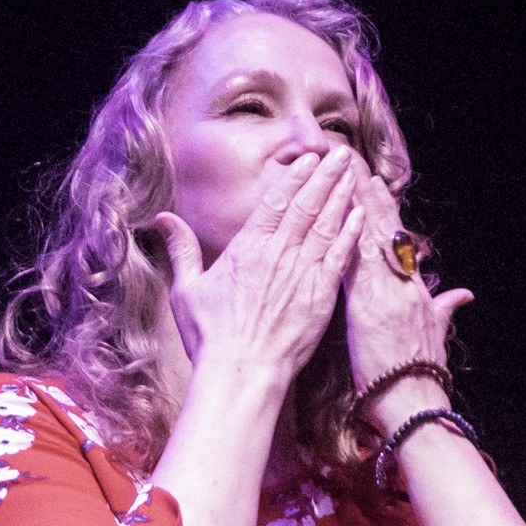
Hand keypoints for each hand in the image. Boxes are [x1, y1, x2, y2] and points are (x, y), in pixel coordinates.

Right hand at [155, 148, 365, 392]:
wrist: (241, 373)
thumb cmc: (211, 337)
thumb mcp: (187, 290)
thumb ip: (182, 250)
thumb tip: (164, 218)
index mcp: (247, 248)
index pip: (276, 201)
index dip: (295, 177)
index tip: (308, 159)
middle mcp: (278, 254)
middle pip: (306, 205)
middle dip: (325, 175)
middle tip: (341, 153)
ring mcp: (302, 275)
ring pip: (326, 224)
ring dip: (341, 195)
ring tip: (353, 172)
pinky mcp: (321, 297)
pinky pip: (340, 257)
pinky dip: (351, 233)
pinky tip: (361, 215)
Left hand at [342, 171, 472, 423]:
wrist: (414, 404)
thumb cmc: (420, 380)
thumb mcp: (438, 338)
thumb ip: (447, 311)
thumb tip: (463, 295)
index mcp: (418, 295)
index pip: (400, 245)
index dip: (387, 214)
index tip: (375, 187)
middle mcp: (405, 287)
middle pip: (385, 231)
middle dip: (368, 195)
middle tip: (352, 163)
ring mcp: (387, 293)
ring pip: (369, 238)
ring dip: (353, 203)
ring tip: (339, 173)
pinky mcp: (369, 305)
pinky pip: (354, 261)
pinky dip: (345, 234)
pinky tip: (333, 212)